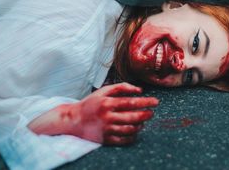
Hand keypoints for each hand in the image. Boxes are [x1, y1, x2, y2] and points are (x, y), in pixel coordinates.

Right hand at [28, 82, 158, 144]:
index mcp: (107, 103)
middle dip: (146, 114)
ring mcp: (106, 129)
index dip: (146, 102)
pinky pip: (124, 140)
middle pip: (133, 117)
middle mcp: (107, 117)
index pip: (131, 102)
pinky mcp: (105, 140)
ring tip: (143, 121)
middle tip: (151, 112)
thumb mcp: (104, 91)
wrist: (73, 120)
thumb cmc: (91, 103)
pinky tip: (135, 130)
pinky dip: (133, 136)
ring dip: (140, 125)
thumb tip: (140, 90)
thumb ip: (122, 87)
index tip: (156, 102)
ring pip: (130, 129)